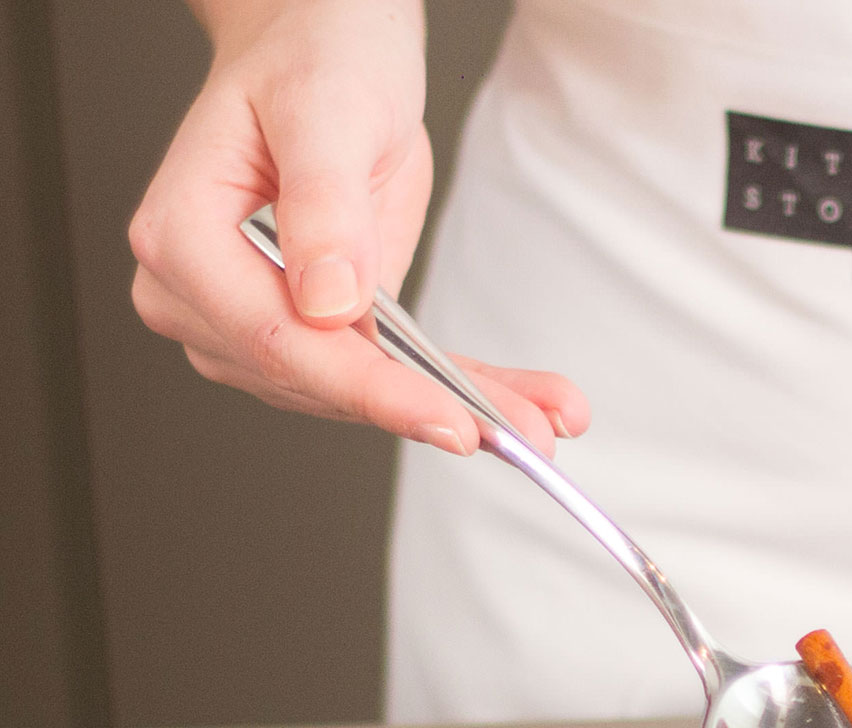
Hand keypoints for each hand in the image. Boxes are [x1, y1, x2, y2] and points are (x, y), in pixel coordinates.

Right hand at [129, 0, 586, 452]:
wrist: (325, 51)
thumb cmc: (315, 61)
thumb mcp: (328, 112)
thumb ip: (324, 204)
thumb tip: (328, 302)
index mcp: (185, 238)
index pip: (280, 340)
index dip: (371, 389)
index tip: (450, 420)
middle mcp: (204, 296)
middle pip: (325, 381)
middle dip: (432, 409)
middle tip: (531, 434)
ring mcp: (256, 322)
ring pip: (365, 391)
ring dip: (463, 407)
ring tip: (548, 417)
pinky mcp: (316, 330)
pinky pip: (388, 373)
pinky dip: (461, 392)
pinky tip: (524, 409)